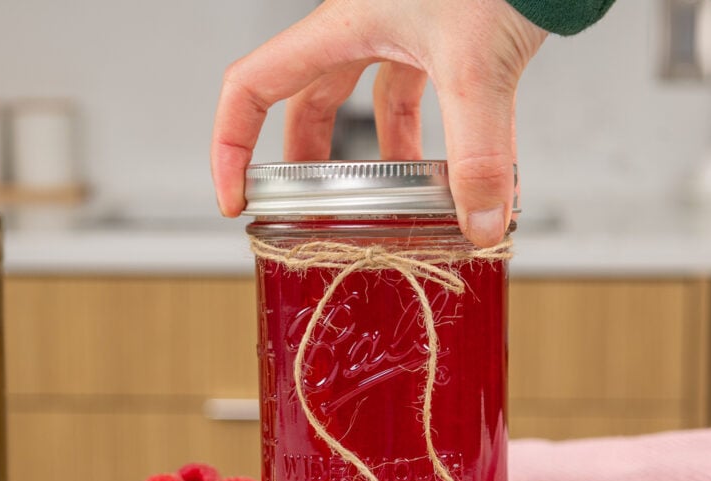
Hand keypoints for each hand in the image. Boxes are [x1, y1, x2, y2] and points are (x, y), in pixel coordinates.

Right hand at [210, 0, 546, 246]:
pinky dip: (436, 137)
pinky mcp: (448, 37)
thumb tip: (479, 224)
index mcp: (341, 26)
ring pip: (370, 102)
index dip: (231, 146)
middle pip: (308, 104)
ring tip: (402, 203)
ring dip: (382, 156)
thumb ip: (478, 152)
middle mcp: (365, 27)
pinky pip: (424, 96)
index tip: (239, 199)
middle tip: (314, 212)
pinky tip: (462, 171)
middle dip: (309, 164)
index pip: (251, 86)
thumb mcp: (476, 66)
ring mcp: (405, 30)